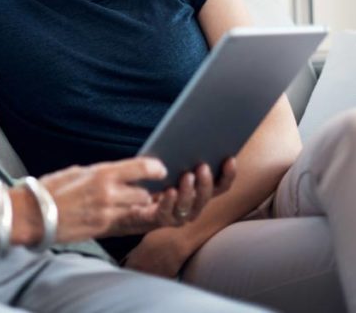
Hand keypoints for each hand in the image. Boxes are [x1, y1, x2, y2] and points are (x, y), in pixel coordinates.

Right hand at [36, 158, 167, 244]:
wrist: (33, 216)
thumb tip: (116, 174)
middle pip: (143, 193)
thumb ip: (99, 174)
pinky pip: (124, 223)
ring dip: (135, 207)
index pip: (141, 168)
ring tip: (125, 203)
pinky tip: (115, 213)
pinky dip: (123, 217)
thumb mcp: (77, 172)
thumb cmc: (49, 190)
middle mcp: (108, 194)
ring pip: (136, 210)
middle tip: (137, 189)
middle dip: (142, 192)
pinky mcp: (102, 230)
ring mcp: (106, 214)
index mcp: (101, 174)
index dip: (155, 169)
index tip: (159, 170)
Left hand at [122, 157, 237, 277]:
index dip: (228, 174)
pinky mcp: (157, 220)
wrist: (125, 200)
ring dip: (189, 191)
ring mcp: (176, 216)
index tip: (230, 158)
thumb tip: (191, 136)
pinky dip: (169, 201)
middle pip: (206, 196)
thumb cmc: (151, 178)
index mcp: (198, 192)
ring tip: (187, 176)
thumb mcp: (168, 164)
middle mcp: (192, 206)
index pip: (220, 186)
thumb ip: (181, 155)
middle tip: (203, 166)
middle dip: (206, 182)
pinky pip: (166, 213)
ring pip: (188, 207)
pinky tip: (169, 190)